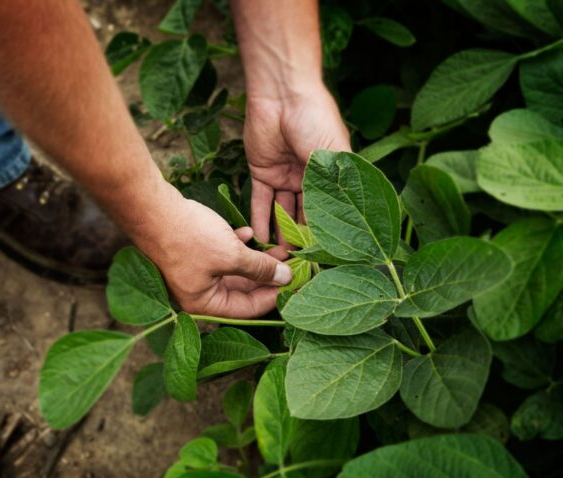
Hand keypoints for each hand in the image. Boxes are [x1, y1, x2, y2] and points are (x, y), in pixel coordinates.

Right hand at [135, 189, 291, 317]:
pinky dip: (236, 246)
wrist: (152, 208)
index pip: (248, 310)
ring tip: (278, 247)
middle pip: (242, 291)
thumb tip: (286, 278)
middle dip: (267, 275)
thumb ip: (260, 268)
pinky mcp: (192, 252)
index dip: (274, 297)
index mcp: (204, 304)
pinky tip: (248, 231)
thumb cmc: (188, 237)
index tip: (295, 284)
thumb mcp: (231, 254)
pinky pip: (221, 255)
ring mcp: (194, 272)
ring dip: (255, 259)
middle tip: (292, 264)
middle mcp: (198, 293)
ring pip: (234, 270)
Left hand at [244, 85, 350, 244]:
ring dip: (279, 234)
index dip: (325, 235)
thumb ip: (333, 189)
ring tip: (277, 258)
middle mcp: (309, 179)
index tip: (322, 259)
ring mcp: (285, 176)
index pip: (329, 212)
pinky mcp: (262, 172)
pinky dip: (260, 219)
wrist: (282, 94)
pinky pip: (261, 201)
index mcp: (332, 175)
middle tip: (296, 265)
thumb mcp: (333, 156)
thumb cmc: (315, 119)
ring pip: (282, 212)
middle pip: (303, 215)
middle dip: (300, 240)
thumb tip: (338, 226)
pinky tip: (259, 240)